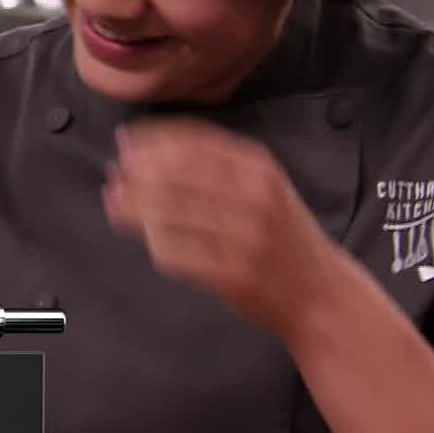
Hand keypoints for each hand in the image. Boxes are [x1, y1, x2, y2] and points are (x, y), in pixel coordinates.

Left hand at [103, 118, 349, 335]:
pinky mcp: (233, 274)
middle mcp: (253, 198)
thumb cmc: (282, 234)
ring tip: (116, 206)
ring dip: (134, 209)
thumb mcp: (265, 184)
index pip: (193, 142)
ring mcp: (244, 237)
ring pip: (170, 214)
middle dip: (136, 174)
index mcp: (259, 168)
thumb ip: (216, 163)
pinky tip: (148, 240)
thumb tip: (145, 145)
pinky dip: (156, 244)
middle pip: (176, 176)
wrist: (320, 292)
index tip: (125, 143)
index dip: (152, 140)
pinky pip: (178, 254)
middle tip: (114, 177)